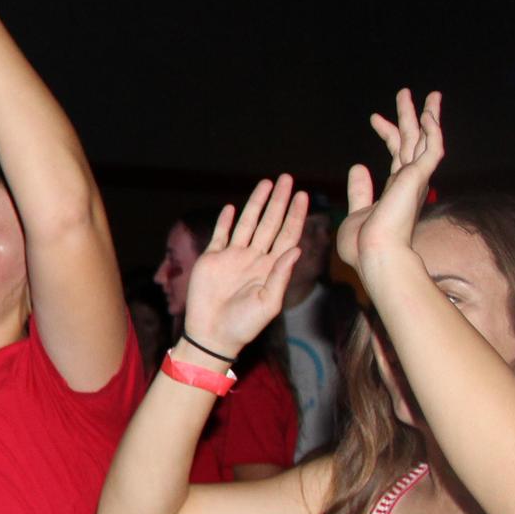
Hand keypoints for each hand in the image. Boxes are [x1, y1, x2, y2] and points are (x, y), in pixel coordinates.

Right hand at [181, 175, 310, 359]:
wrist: (211, 335)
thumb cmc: (244, 325)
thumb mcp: (268, 303)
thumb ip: (280, 275)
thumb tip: (297, 248)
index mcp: (271, 268)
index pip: (287, 235)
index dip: (295, 215)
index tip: (303, 196)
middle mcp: (255, 258)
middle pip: (270, 223)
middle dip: (278, 201)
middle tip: (287, 179)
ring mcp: (233, 257)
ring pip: (248, 224)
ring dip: (256, 203)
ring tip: (265, 183)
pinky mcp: (212, 259)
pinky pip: (221, 235)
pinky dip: (226, 221)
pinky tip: (233, 207)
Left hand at [337, 89, 443, 273]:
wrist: (373, 255)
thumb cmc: (364, 245)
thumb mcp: (357, 211)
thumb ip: (360, 190)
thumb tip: (357, 167)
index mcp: (397, 190)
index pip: (396, 155)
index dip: (387, 134)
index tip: (375, 118)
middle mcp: (410, 183)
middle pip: (412, 142)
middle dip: (409, 117)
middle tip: (404, 94)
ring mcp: (416, 180)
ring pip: (425, 140)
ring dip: (426, 116)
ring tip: (428, 94)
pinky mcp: (418, 178)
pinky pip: (431, 148)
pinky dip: (433, 130)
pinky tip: (429, 114)